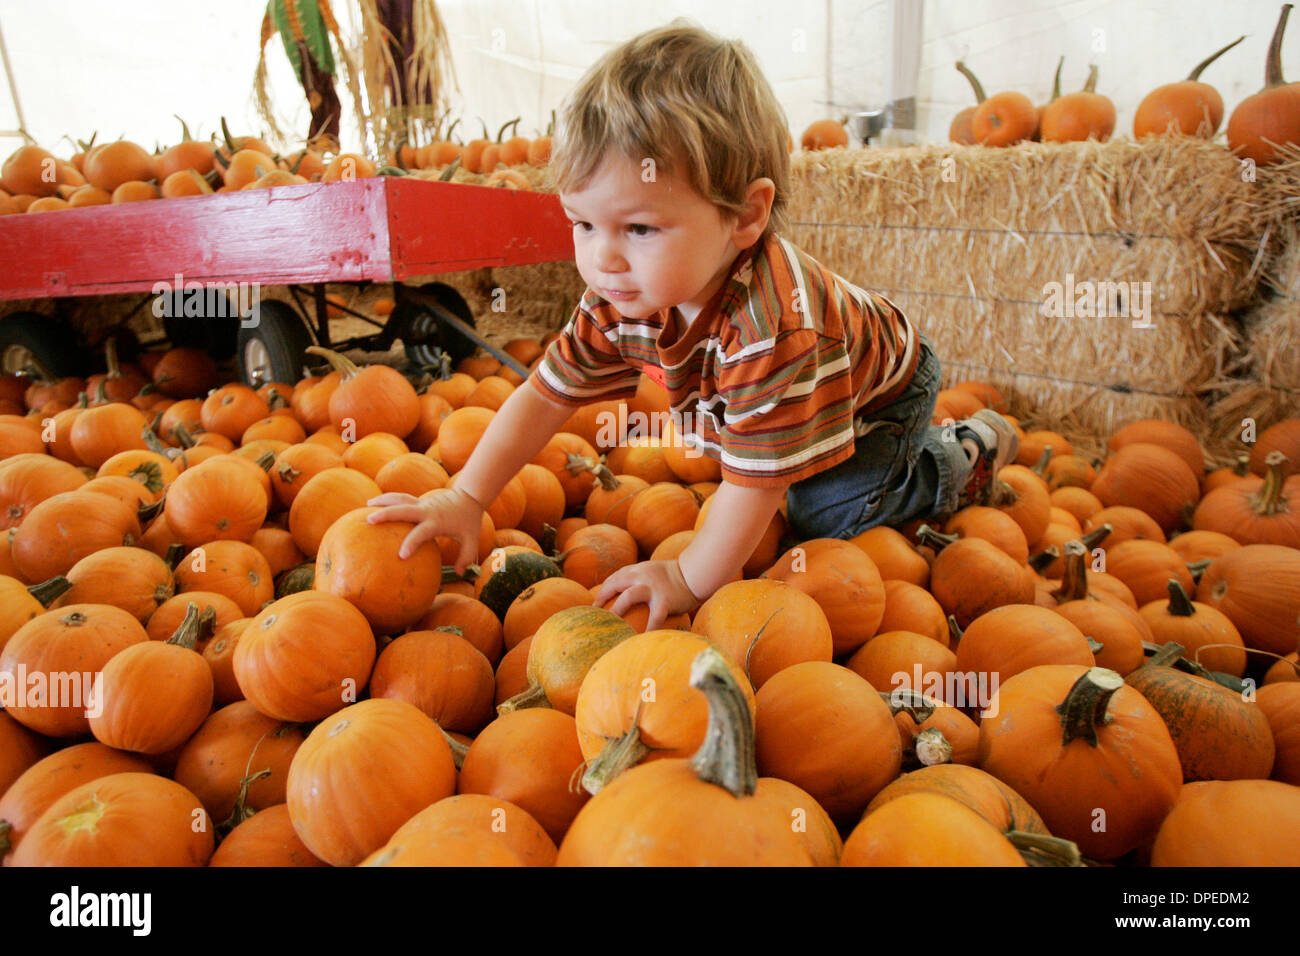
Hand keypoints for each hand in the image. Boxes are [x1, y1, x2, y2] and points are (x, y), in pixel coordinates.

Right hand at [366, 487, 483, 570]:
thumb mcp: (472, 539)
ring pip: (400, 499)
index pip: (422, 532)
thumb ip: (466, 556)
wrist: (470, 496)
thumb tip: (461, 573)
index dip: (412, 542)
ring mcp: (422, 503)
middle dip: (387, 514)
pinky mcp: (419, 501)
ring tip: (367, 506)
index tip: (401, 555)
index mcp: (438, 521)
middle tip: (370, 520)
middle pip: (404, 509)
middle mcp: (427, 510)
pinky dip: (388, 500)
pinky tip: (375, 505)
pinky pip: (401, 499)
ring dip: (383, 501)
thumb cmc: (468, 520)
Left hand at [593, 559, 701, 631]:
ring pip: (628, 596)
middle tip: (594, 613)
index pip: (616, 576)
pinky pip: (654, 618)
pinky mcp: (664, 601)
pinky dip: (647, 631)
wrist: (697, 573)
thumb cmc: (678, 575)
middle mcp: (643, 576)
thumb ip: (643, 578)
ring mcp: (653, 588)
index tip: (596, 603)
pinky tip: (641, 642)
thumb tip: (630, 594)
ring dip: (616, 610)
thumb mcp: (656, 570)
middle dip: (602, 597)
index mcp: (639, 569)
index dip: (604, 589)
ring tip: (609, 625)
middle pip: (616, 583)